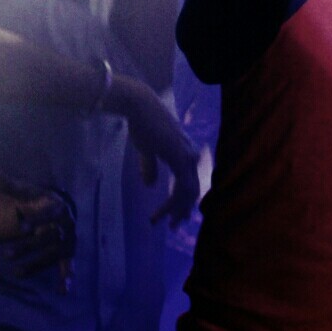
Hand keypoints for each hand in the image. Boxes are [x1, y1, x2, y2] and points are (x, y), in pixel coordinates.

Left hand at [0, 165, 75, 286]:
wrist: (64, 209)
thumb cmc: (41, 199)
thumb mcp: (27, 190)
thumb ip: (9, 184)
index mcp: (57, 206)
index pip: (47, 212)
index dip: (35, 219)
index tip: (19, 225)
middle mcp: (65, 224)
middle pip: (48, 236)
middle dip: (28, 246)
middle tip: (5, 254)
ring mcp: (68, 240)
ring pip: (53, 254)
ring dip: (37, 264)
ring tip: (17, 274)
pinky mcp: (68, 253)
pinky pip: (68, 265)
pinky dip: (67, 278)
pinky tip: (62, 291)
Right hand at [117, 81, 200, 227]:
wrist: (138, 106)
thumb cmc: (140, 122)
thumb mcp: (146, 148)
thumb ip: (150, 166)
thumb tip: (151, 186)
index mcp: (184, 151)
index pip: (189, 179)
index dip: (183, 199)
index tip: (174, 214)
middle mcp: (190, 154)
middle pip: (193, 188)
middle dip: (183, 209)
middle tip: (174, 225)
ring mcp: (187, 156)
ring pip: (189, 191)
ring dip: (177, 210)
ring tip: (168, 224)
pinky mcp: (180, 158)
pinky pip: (182, 187)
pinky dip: (175, 203)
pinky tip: (166, 213)